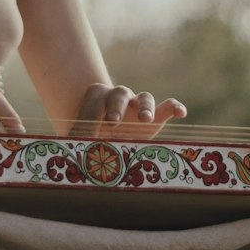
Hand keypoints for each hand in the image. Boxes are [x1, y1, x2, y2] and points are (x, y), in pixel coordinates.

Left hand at [70, 83, 186, 139]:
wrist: (107, 143)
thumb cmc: (90, 140)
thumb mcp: (80, 142)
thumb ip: (76, 145)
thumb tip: (68, 156)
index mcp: (97, 98)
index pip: (94, 99)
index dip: (88, 115)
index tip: (84, 135)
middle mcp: (119, 96)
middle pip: (119, 93)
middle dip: (115, 107)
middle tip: (112, 123)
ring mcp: (138, 105)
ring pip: (145, 97)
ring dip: (145, 107)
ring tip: (145, 120)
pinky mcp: (157, 118)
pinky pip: (168, 106)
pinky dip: (175, 107)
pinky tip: (181, 113)